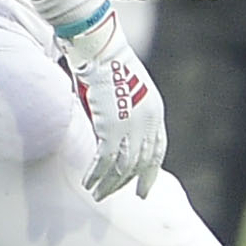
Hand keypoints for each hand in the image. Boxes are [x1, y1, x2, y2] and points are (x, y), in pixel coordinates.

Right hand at [57, 6, 164, 199]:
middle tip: (112, 197)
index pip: (157, 150)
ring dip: (108, 184)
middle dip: (126, 183)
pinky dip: (95, 175)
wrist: (100, 47)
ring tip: (97, 195)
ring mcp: (132, 126)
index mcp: (155, 111)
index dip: (149, 172)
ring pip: (122, 167)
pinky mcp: (112, 128)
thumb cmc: (106, 62)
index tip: (144, 190)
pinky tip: (88, 183)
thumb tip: (108, 134)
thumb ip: (123, 113)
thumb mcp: (123, 90)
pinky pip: (104, 161)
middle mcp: (148, 121)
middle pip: (140, 163)